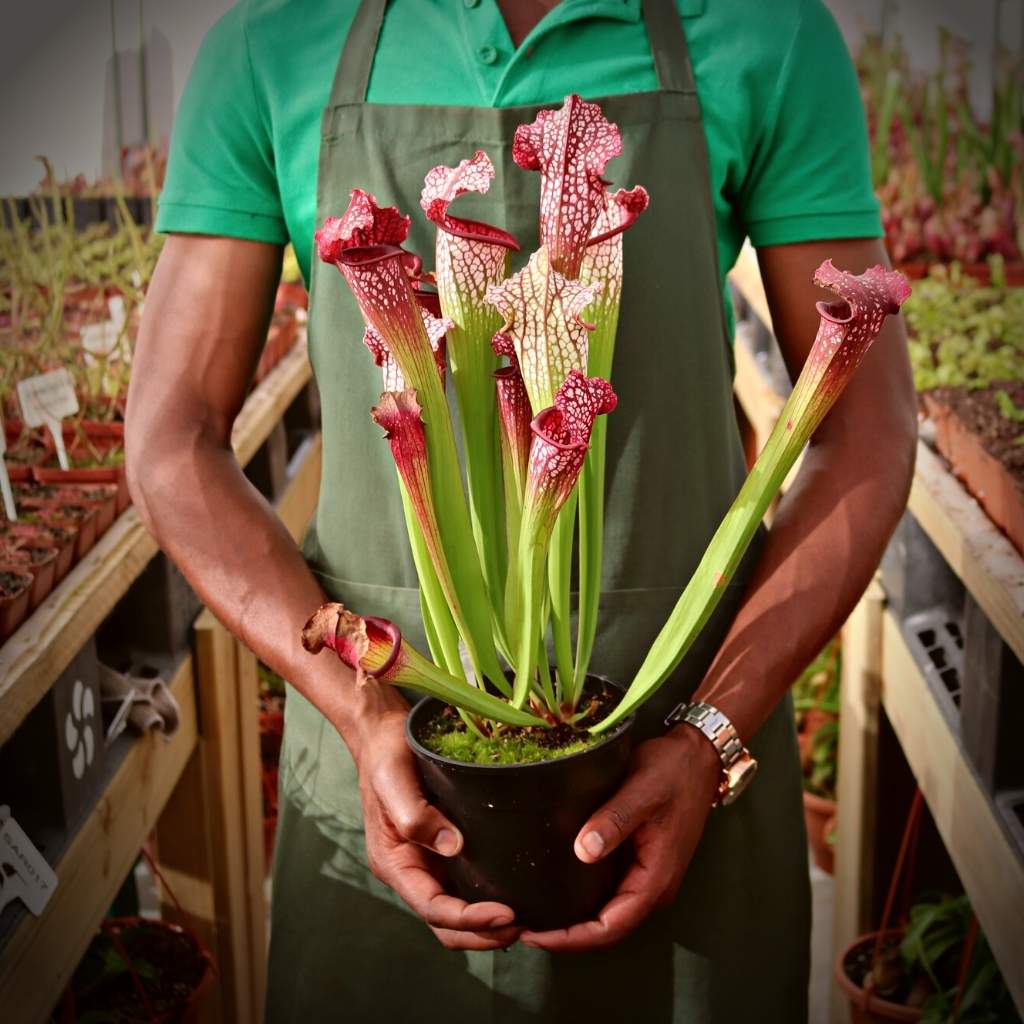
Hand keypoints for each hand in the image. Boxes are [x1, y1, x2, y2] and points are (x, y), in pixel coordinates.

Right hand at [352, 707, 522, 950]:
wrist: (384, 734)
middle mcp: (412, 870)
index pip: (433, 908)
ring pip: (457, 909)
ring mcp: (428, 862)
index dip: (469, 919)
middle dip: (482, 933)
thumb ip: (415, 816)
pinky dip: (487, 897)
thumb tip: (452, 846)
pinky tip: (515, 892)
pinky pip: (465, 884)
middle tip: (522, 927)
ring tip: (525, 920)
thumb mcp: (393, 780)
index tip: (506, 914)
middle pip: (445, 923)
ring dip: (486, 923)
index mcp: (395, 863)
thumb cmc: (386, 755)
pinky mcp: (444, 848)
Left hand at [520, 726, 720, 951]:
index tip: (534, 935)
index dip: (571, 938)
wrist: (697, 756)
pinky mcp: (639, 862)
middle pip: (606, 929)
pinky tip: (556, 888)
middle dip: (566, 935)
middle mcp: (653, 886)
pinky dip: (582, 899)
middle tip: (522, 929)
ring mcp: (647, 876)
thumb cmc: (673, 771)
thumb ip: (614, 820)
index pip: (610, 927)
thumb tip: (583, 851)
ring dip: (572, 920)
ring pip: (606, 913)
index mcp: (656, 878)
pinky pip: (609, 892)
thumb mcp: (642, 789)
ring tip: (532, 915)